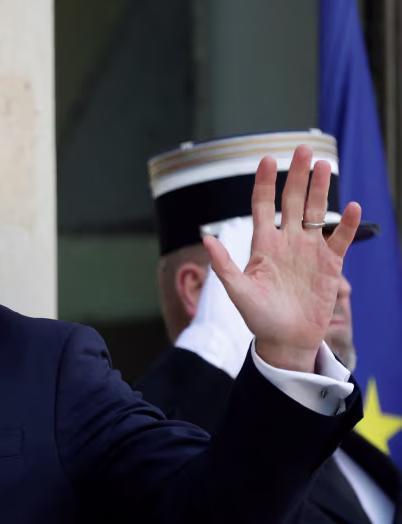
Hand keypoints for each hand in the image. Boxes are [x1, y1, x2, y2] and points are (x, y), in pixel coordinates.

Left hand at [203, 143, 361, 372]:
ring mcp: (309, 250)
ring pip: (315, 212)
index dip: (264, 183)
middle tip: (303, 149)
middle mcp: (287, 242)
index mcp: (263, 245)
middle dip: (297, 175)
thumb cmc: (258, 317)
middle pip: (292, 200)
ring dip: (320, 189)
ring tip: (324, 165)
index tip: (266, 159)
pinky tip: (351, 207)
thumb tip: (206, 239)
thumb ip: (224, 264)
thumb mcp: (237, 291)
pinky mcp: (330, 264)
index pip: (263, 206)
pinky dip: (346, 224)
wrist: (285, 339)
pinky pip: (340, 238)